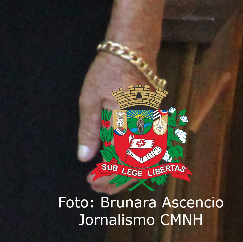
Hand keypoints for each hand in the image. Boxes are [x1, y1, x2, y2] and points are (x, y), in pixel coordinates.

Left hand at [80, 49, 154, 193]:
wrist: (133, 53)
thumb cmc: (107, 73)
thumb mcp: (89, 100)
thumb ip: (89, 130)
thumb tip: (85, 158)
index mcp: (130, 125)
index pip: (123, 162)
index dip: (109, 177)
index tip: (92, 182)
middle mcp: (148, 130)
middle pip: (139, 168)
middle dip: (119, 181)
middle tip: (98, 188)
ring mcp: (156, 128)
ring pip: (148, 163)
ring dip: (129, 175)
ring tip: (107, 181)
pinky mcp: (158, 125)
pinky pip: (151, 152)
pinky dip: (137, 164)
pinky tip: (120, 166)